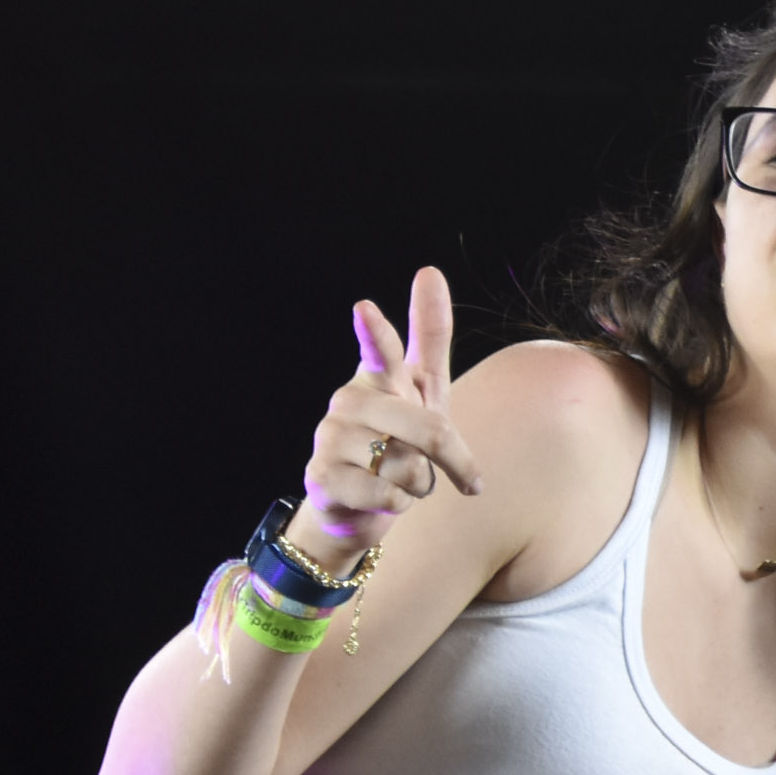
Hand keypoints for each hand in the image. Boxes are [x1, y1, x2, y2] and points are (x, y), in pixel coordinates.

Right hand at [301, 267, 483, 547]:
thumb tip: (430, 270)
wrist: (360, 501)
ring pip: (409, 467)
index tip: (363, 309)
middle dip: (452, 457)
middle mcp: (349, 400)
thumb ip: (430, 336)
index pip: (380, 350)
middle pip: (429, 429)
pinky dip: (397, 504)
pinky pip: (388, 495)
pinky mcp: (321, 476)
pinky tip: (380, 498)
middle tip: (454, 472)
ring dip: (418, 484)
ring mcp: (330, 437)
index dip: (374, 334)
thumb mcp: (423, 390)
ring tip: (397, 479)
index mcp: (378, 377)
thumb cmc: (399, 436)